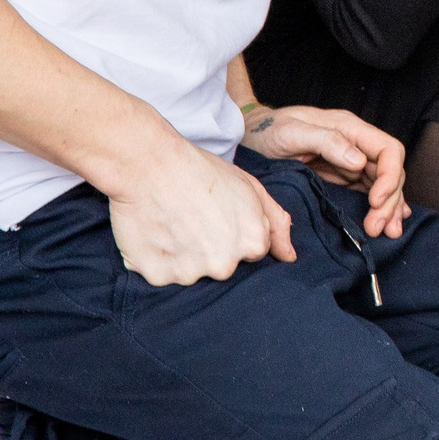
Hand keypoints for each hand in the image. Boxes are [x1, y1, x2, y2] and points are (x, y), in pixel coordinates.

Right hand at [105, 134, 294, 286]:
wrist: (149, 163)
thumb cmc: (201, 171)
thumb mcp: (249, 187)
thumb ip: (275, 223)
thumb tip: (288, 257)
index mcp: (252, 242)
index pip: (252, 252)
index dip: (235, 232)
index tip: (219, 215)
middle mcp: (225, 264)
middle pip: (223, 266)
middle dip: (212, 248)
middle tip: (194, 218)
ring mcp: (191, 273)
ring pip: (193, 273)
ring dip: (184, 255)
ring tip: (173, 223)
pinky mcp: (159, 276)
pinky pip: (163, 275)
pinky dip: (159, 259)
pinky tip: (156, 233)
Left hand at [242, 103, 411, 238]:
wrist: (251, 136)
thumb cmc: (268, 131)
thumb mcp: (291, 132)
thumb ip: (326, 141)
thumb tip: (359, 161)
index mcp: (349, 128)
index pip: (388, 150)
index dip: (389, 177)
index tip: (376, 201)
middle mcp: (356, 144)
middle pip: (390, 171)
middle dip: (389, 201)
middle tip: (376, 229)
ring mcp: (350, 162)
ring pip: (383, 185)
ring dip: (389, 209)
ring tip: (388, 233)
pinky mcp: (342, 178)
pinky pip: (369, 192)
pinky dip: (382, 207)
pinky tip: (389, 221)